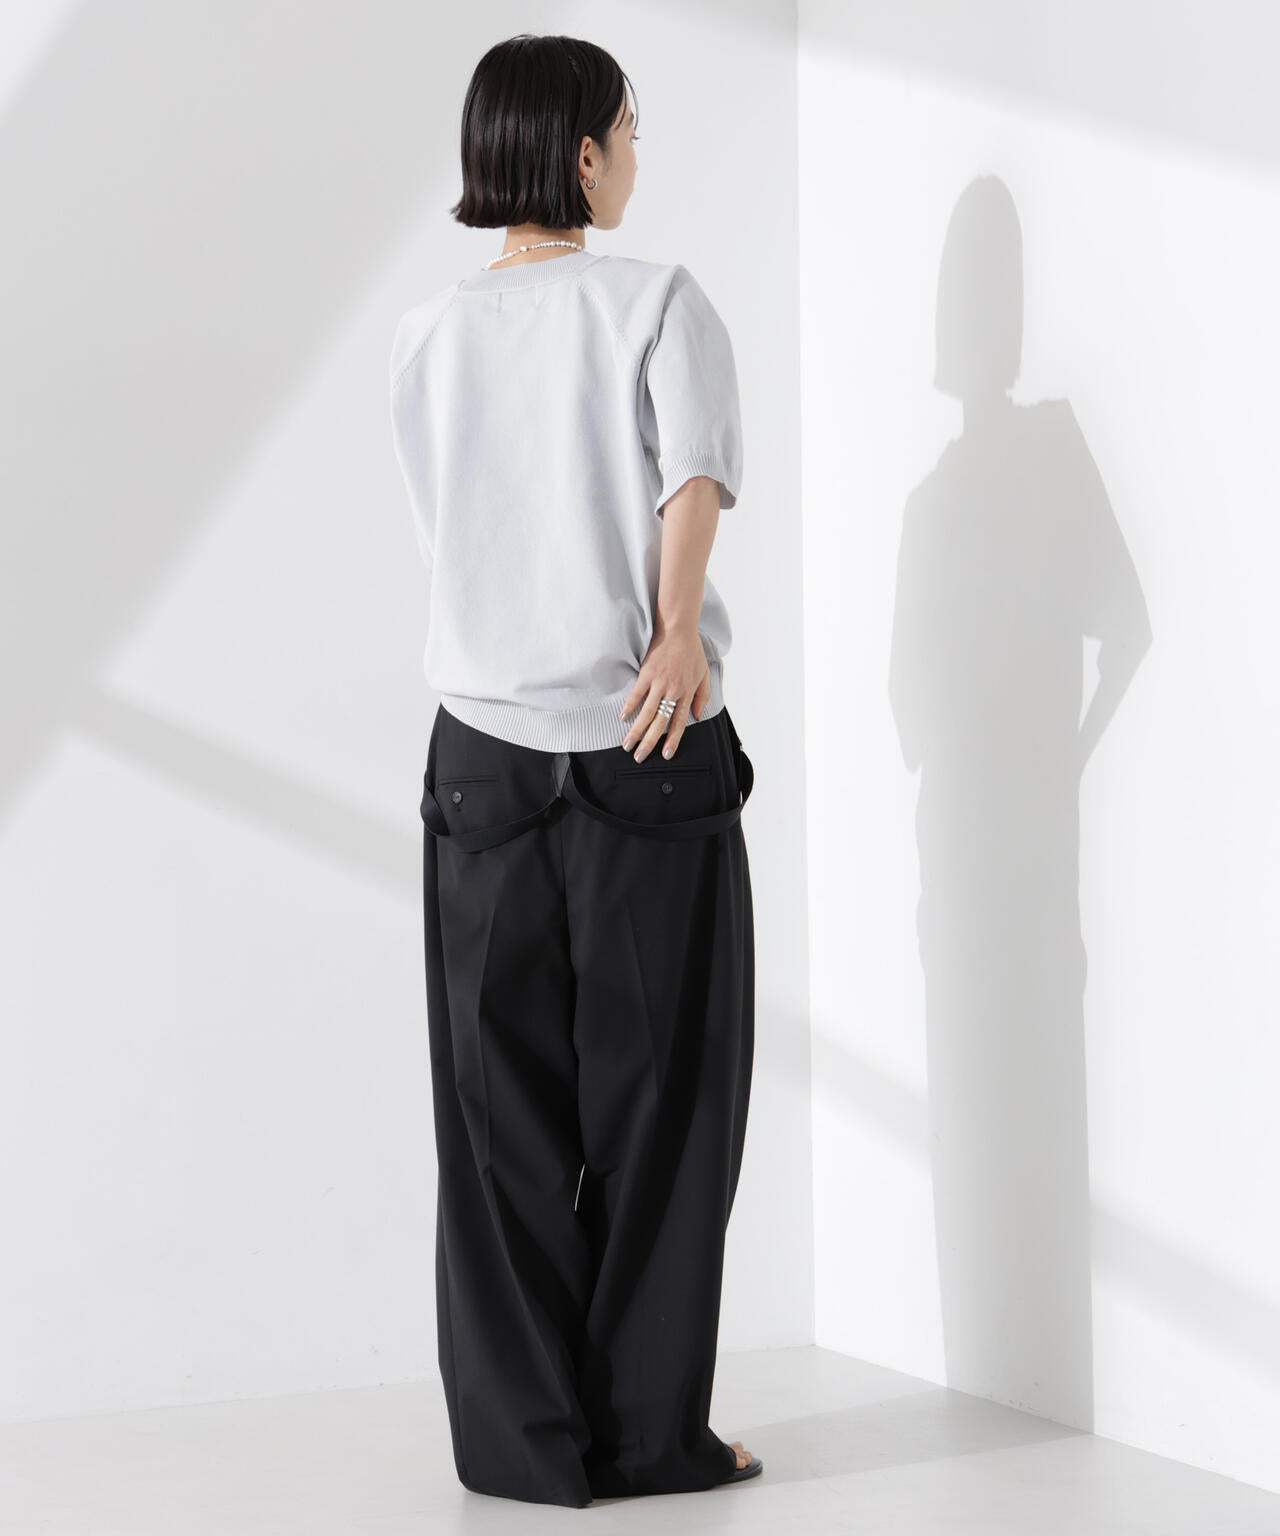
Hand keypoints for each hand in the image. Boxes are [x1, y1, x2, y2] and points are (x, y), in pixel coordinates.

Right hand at [619, 624, 710, 761]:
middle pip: (660, 723)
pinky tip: (622, 718)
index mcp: (686, 693)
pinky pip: (636, 694)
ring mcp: (658, 683)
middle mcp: (673, 691)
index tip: (666, 754)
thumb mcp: (703, 674)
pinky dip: (629, 707)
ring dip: (636, 731)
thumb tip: (698, 715)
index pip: (679, 722)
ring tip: (627, 744)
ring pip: (646, 713)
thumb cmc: (692, 650)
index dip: (672, 740)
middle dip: (649, 742)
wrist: (678, 629)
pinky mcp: (646, 674)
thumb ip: (702, 696)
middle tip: (639, 757)